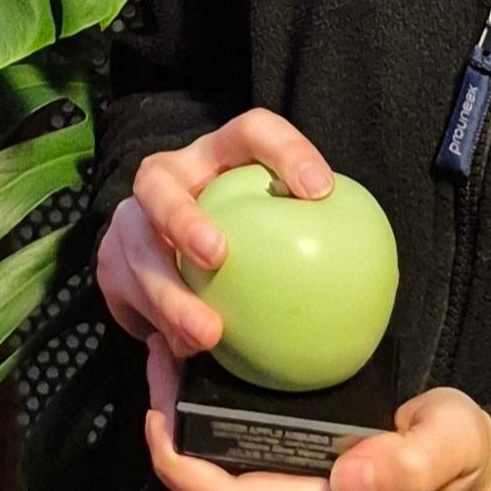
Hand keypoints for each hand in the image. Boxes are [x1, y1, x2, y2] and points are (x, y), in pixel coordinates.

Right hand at [96, 108, 334, 357]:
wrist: (164, 255)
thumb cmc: (243, 239)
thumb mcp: (270, 227)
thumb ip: (309, 239)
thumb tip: (379, 283)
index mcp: (214, 157)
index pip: (251, 133)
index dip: (284, 150)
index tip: (320, 190)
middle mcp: (164, 181)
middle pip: (160, 185)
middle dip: (182, 217)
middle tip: (217, 255)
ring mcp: (130, 223)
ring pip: (138, 253)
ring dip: (169, 295)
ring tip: (205, 333)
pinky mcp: (112, 267)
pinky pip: (129, 301)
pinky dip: (157, 329)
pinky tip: (184, 358)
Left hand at [143, 337, 490, 490]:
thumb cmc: (467, 460)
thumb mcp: (451, 445)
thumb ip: (407, 464)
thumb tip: (347, 477)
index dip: (182, 466)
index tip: (156, 406)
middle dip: (174, 440)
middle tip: (161, 360)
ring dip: (194, 443)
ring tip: (179, 369)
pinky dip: (223, 449)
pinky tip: (216, 399)